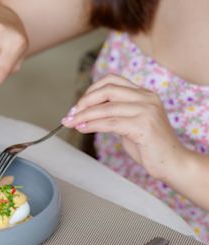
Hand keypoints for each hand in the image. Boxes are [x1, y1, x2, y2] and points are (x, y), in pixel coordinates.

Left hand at [61, 74, 188, 180]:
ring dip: (84, 115)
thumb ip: (113, 114)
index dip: (91, 90)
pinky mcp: (143, 126)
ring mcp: (146, 110)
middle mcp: (146, 98)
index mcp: (144, 93)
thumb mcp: (130, 123)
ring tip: (71, 122)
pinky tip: (82, 128)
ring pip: (106, 108)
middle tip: (70, 114)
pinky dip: (92, 125)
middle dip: (84, 101)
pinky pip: (110, 122)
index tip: (78, 105)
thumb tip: (85, 112)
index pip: (112, 81)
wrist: (173, 163)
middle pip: (107, 90)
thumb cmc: (149, 145)